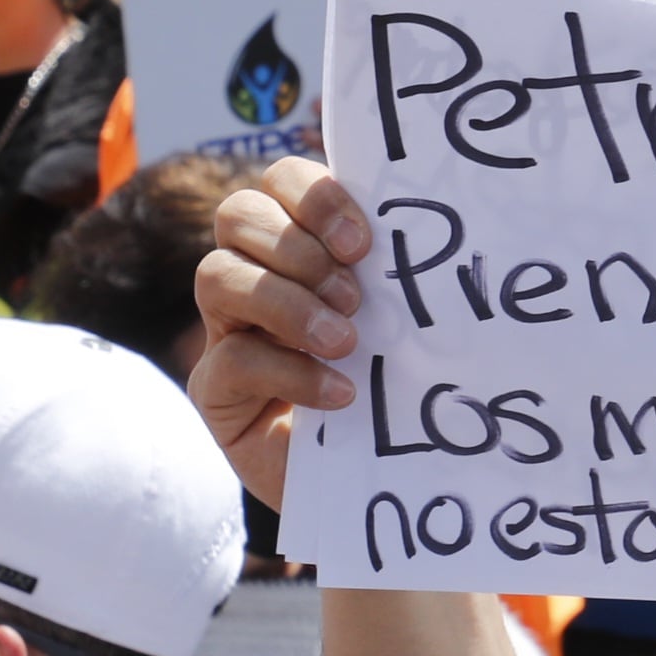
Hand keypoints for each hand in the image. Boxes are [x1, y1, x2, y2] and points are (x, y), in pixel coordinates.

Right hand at [191, 157, 368, 508]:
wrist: (372, 474)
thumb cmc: (393, 385)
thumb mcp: (402, 322)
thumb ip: (398, 279)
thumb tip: (441, 246)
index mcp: (302, 242)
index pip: (282, 180)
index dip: (315, 197)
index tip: (363, 242)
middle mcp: (255, 275)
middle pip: (238, 214)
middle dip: (296, 246)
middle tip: (352, 294)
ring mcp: (227, 330)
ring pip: (216, 274)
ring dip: (287, 303)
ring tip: (344, 341)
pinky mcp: (215, 388)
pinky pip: (231, 359)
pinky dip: (292, 372)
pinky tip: (339, 393)